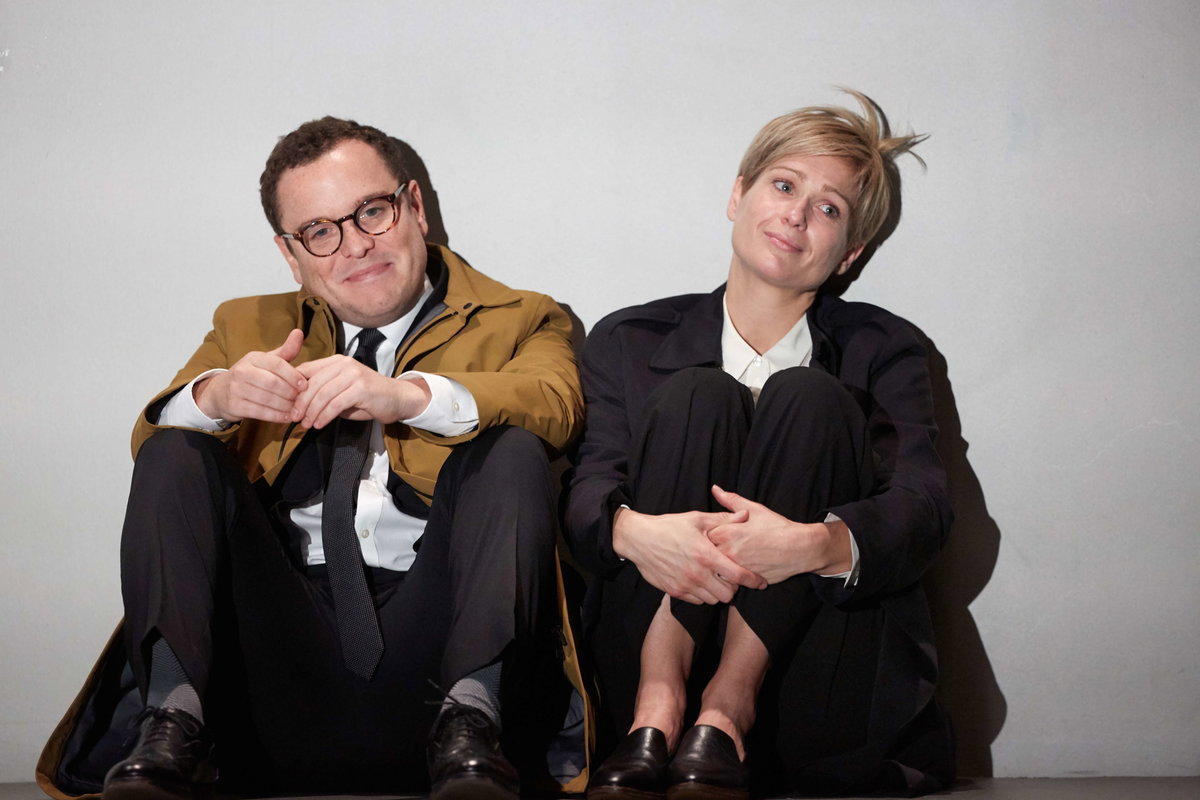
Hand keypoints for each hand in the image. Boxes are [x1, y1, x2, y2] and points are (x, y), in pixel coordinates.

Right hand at [194, 329, 306, 422]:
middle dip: (291, 393)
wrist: (220, 392)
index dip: (293, 376)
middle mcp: (242, 371)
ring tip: (297, 410)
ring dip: (286, 406)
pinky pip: (260, 412)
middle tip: (302, 400)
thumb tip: (299, 332)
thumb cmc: (251, 375)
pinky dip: (276, 416)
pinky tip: (287, 417)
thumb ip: (285, 351)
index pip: (277, 364)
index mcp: (253, 358)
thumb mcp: (266, 361)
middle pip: (273, 383)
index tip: (305, 385)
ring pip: (267, 399)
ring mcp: (236, 389)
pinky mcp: (234, 405)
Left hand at [291, 356, 431, 429]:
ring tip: (306, 424)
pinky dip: (325, 416)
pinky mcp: (361, 388)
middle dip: (301, 403)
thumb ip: (323, 391)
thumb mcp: (341, 390)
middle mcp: (344, 364)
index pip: (306, 370)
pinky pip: (336, 403)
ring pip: (323, 394)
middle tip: (294, 418)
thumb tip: (299, 403)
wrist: (397, 399)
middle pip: (313, 383)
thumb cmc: (367, 397)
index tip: (287, 405)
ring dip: (312, 412)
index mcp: (336, 361)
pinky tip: (319, 424)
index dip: (294, 389)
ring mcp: (353, 375)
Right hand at [612, 506, 767, 604]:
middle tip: (732, 577)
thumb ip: (723, 520)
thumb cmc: (669, 527)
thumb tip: (745, 515)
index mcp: (706, 555)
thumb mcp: (696, 519)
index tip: (760, 582)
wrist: (639, 539)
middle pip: (728, 594)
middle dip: (734, 587)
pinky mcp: (675, 591)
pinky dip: (703, 595)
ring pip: (713, 600)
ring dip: (718, 592)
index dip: (753, 580)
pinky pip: (697, 601)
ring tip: (716, 579)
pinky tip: (701, 582)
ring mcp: (685, 585)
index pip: (737, 575)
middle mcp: (697, 573)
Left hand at [707, 485, 851, 583]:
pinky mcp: (746, 581)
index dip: (708, 535)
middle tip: (722, 547)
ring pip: (717, 570)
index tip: (715, 534)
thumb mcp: (754, 509)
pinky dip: (731, 577)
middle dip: (711, 551)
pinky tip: (739, 569)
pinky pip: (730, 581)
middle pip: (707, 554)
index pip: (703, 535)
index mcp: (728, 532)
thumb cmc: (777, 527)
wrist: (800, 548)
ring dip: (720, 566)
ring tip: (730, 559)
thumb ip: (731, 500)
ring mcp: (737, 568)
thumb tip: (715, 489)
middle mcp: (729, 551)